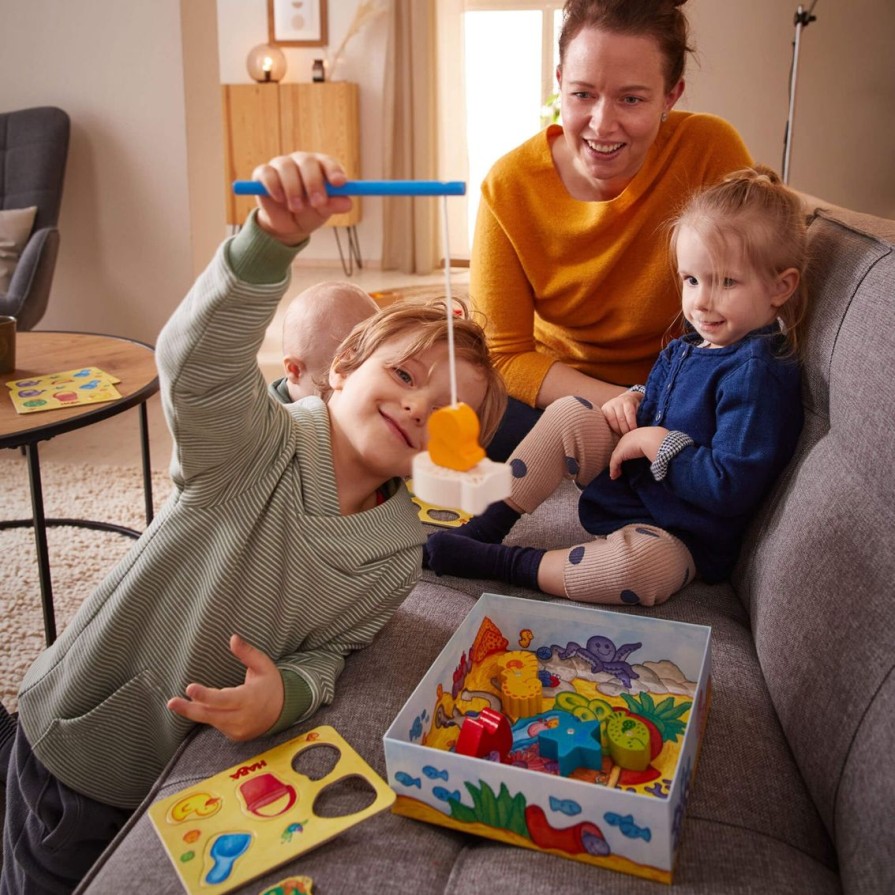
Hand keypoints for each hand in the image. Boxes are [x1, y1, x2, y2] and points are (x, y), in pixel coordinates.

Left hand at [167, 634, 284, 740]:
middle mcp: (242, 717)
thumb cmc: (271, 684)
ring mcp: (238, 729)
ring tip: (176, 703)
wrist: (283, 711)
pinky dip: (210, 714)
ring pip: (211, 720)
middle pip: (211, 714)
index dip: (205, 695)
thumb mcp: (263, 665)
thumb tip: (233, 637)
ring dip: (194, 710)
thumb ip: (247, 653)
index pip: (224, 699)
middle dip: (189, 709)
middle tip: (171, 702)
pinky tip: (207, 705)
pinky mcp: (234, 736)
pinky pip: (217, 724)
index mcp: (250, 699)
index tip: (190, 688)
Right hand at [252, 152, 352, 245]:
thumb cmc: (309, 213)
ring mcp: (281, 165)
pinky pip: (267, 173)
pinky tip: (280, 199)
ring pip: (286, 167)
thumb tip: (347, 203)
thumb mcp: (323, 212)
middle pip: (307, 161)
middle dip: (313, 182)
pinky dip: (274, 186)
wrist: (286, 226)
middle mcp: (301, 162)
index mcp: (320, 167)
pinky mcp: (263, 173)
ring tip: (297, 208)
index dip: (333, 170)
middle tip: (317, 202)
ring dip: (293, 189)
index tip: (339, 183)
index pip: (327, 162)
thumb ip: (333, 205)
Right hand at [601, 390, 642, 435]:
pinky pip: (606, 421)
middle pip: (621, 419)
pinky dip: (611, 428)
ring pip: (612, 421)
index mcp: (627, 401)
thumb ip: (640, 415)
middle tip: (629, 437)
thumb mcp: (639, 408)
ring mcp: (608, 406)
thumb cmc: (633, 407)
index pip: (630, 414)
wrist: (623, 399)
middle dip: (625, 430)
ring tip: (622, 436)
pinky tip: (615, 433)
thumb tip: (642, 427)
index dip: (632, 424)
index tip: (634, 432)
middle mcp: (617, 402)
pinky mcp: (602, 410)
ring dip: (618, 430)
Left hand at [609, 426, 667, 478]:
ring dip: (615, 467)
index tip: (627, 460)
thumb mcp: (653, 442)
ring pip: (615, 457)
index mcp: (634, 434)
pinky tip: (614, 476)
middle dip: (618, 460)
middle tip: (619, 469)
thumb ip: (650, 446)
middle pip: (620, 450)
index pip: (627, 444)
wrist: (653, 439)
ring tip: (616, 475)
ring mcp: (622, 446)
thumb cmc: (657, 440)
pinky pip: (614, 463)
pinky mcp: (619, 453)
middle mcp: (626, 438)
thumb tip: (654, 453)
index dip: (626, 453)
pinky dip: (613, 470)